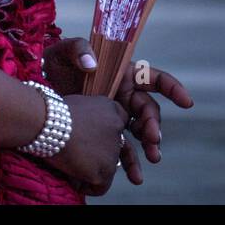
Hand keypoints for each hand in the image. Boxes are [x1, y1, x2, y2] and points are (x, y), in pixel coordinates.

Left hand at [43, 38, 194, 185]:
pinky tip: (133, 176)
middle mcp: (123, 95)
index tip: (187, 102)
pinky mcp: (106, 132)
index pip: (152, 78)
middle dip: (154, 124)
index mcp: (121, 73)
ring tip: (152, 158)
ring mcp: (116, 115)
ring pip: (141, 131)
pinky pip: (123, 148)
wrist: (38, 95)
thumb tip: (92, 62)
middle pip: (148, 109)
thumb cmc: (54, 66)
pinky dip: (130, 162)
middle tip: (152, 138)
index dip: (172, 87)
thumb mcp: (63, 52)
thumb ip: (78, 49)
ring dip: (150, 145)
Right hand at [46, 94, 129, 195]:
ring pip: (107, 169)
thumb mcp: (78, 106)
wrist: (47, 122)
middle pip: (117, 149)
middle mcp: (117, 129)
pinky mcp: (105, 170)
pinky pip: (99, 187)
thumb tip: (88, 135)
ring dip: (91, 171)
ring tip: (71, 164)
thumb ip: (91, 118)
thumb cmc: (53, 112)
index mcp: (111, 108)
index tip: (119, 146)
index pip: (121, 123)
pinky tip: (73, 179)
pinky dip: (86, 186)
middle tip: (136, 178)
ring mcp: (112, 151)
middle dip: (117, 161)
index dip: (115, 135)